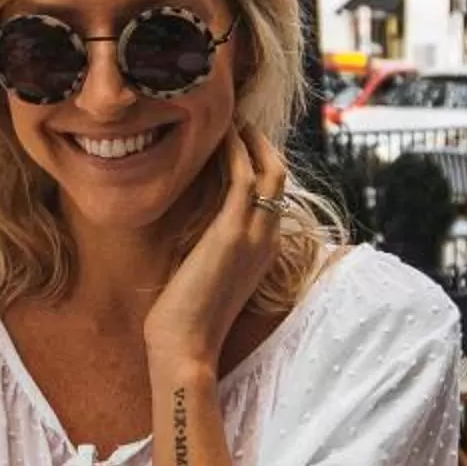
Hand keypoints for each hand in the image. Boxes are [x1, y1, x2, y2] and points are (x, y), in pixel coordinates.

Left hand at [144, 125, 288, 377]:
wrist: (186, 348)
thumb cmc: (187, 319)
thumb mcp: (207, 274)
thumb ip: (211, 246)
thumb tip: (195, 224)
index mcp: (264, 250)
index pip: (274, 194)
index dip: (262, 162)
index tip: (240, 139)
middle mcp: (268, 240)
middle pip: (280, 176)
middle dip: (263, 143)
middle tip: (239, 119)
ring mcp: (255, 236)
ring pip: (270, 170)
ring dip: (252, 139)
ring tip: (231, 117)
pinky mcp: (232, 233)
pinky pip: (243, 178)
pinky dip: (235, 151)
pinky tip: (220, 135)